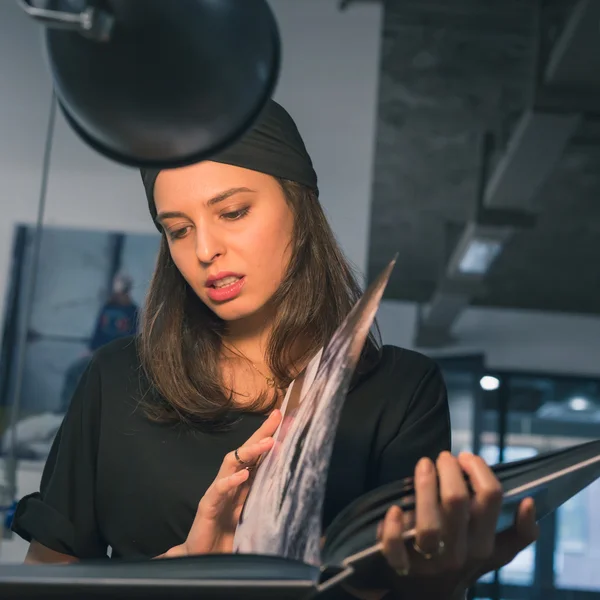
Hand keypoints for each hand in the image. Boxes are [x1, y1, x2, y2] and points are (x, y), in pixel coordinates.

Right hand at [162, 409, 281, 557]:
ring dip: (250, 451)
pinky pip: (218, 490)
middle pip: (244, 451)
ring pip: (232, 463)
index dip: (268, 436)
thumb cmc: (231, 537)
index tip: (283, 418)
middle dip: (261, 433)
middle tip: (277, 419)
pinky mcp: (207, 506)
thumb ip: (268, 499)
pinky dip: (230, 481)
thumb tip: (295, 487)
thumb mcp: (256, 515)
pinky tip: (242, 475)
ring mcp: (218, 492)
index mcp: (243, 483)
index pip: (257, 455)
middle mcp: (230, 482)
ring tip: (268, 443)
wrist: (205, 561)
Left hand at [378, 451, 538, 598]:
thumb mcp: (496, 553)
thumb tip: (530, 502)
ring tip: (424, 465)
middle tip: (443, 458)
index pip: (491, 497)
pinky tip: (394, 509)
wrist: (432, 597)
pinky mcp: (401, 567)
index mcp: (484, 545)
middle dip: (448, 469)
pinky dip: (392, 528)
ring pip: (428, 524)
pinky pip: (394, 548)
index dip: (478, 468)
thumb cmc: (464, 561)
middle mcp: (460, 553)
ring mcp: (430, 561)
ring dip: (424, 487)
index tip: (466, 457)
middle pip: (456, 501)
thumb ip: (520, 534)